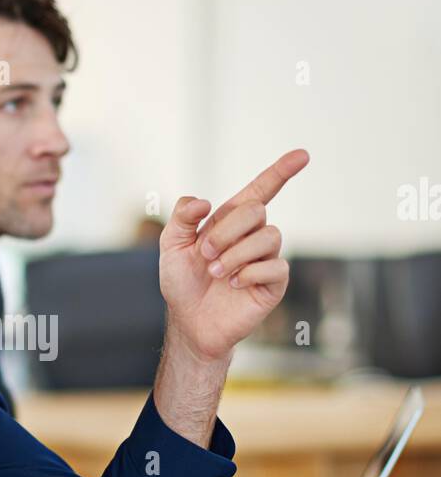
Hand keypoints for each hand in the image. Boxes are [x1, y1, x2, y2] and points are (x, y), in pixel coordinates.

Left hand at [159, 149, 308, 361]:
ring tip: (216, 273)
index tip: (303, 155)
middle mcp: (253, 235)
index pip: (261, 189)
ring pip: (268, 236)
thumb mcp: (172, 245)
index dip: (281, 171)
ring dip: (235, 254)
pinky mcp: (274, 283)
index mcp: (231, 220)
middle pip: (256, 210)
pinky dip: (248, 273)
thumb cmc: (183, 282)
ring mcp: (266, 258)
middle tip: (206, 254)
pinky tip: (233, 284)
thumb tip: (206, 202)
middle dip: (226, 231)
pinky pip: (275, 266)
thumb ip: (183, 216)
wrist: (190, 321)